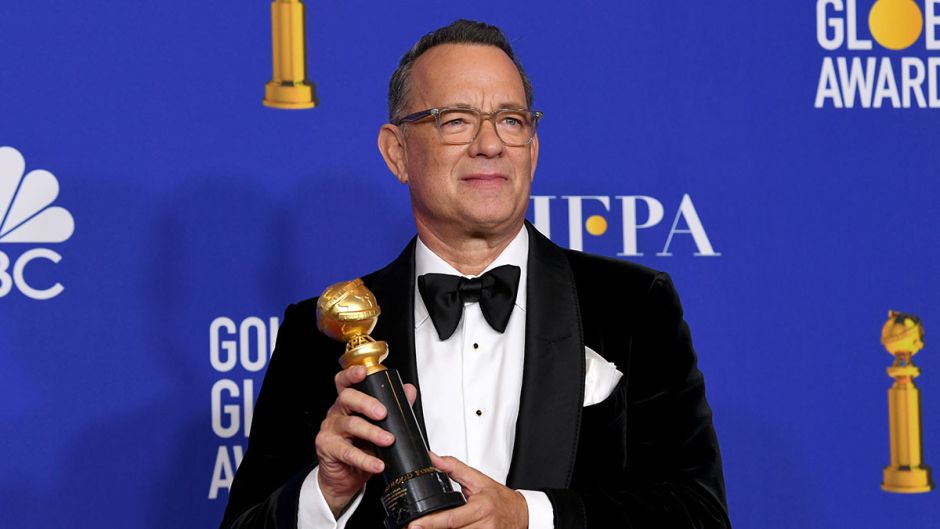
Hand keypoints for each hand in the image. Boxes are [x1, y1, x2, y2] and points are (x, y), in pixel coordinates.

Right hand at [315, 365, 416, 516]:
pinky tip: (378, 464)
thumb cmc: (361, 448)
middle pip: (347, 398)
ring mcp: (331, 430)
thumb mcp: (380, 427)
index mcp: (349, 403)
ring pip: (350, 425)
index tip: (363, 372)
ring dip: (372, 432)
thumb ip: (395, 409)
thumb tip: (409, 391)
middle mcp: (337, 412)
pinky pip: (347, 452)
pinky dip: (365, 459)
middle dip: (366, 403)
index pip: (345, 383)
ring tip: (388, 440)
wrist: (345, 477)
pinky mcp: (328, 449)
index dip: (351, 374)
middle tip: (383, 413)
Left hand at [408, 453, 527, 528]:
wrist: (521, 514)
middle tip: (414, 527)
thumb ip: (454, 468)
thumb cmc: (501, 499)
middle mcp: (483, 526)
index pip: (451, 518)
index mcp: (481, 508)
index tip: (414, 525)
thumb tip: (433, 459)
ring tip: (429, 527)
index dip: (431, 523)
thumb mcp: (478, 479)